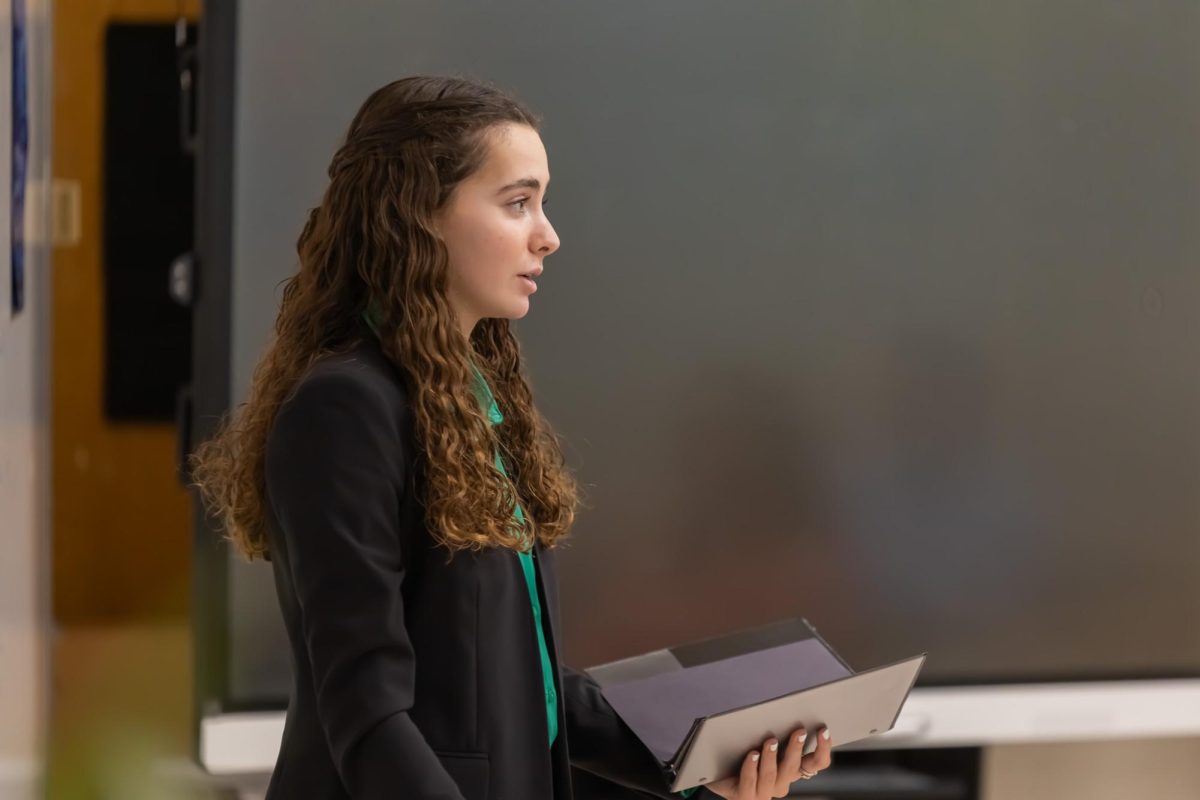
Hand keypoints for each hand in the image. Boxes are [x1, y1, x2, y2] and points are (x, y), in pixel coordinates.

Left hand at [701, 725, 831, 798]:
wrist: (722, 778)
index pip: (817, 763)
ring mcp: (763, 792)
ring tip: (770, 740)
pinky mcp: (743, 796)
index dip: (823, 748)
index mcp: (792, 770)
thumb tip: (785, 708)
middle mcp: (781, 783)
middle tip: (798, 731)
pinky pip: (749, 782)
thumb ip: (778, 733)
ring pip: (772, 775)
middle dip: (797, 748)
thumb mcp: (767, 743)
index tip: (823, 729)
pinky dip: (751, 767)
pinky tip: (751, 754)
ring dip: (772, 756)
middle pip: (794, 768)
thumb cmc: (746, 755)